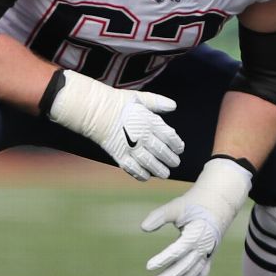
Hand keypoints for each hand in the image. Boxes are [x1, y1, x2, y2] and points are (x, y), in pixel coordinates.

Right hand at [47, 70, 184, 180]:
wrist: (95, 111)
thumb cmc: (118, 103)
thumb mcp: (139, 98)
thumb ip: (157, 102)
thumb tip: (173, 106)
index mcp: (150, 122)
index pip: (170, 137)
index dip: (177, 145)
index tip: (179, 149)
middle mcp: (143, 136)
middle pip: (162, 152)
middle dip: (171, 160)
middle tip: (175, 163)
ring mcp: (131, 148)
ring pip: (150, 163)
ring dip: (159, 170)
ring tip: (165, 174)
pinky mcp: (119, 156)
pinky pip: (133, 169)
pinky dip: (141, 175)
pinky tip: (146, 176)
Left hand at [141, 157, 252, 275]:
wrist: (218, 203)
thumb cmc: (194, 204)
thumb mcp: (177, 206)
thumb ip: (160, 216)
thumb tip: (143, 228)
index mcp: (197, 233)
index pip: (178, 250)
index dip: (163, 259)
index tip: (148, 267)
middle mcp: (204, 245)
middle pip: (186, 266)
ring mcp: (208, 252)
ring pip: (194, 273)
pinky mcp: (209, 256)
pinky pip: (200, 273)